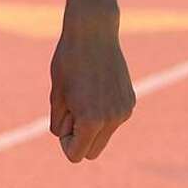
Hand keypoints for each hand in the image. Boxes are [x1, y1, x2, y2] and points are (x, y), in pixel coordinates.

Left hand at [49, 12, 134, 162]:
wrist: (94, 33)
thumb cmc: (68, 62)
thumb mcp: (57, 95)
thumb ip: (60, 123)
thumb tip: (67, 139)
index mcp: (91, 120)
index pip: (76, 155)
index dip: (65, 142)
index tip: (63, 118)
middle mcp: (112, 119)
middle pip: (92, 152)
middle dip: (79, 139)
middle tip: (71, 110)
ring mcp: (124, 110)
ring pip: (104, 136)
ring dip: (91, 126)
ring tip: (83, 96)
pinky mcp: (130, 101)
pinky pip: (113, 120)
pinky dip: (103, 113)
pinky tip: (97, 88)